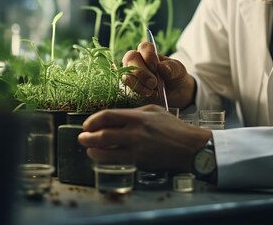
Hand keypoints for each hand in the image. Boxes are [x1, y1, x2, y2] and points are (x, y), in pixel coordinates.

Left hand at [78, 105, 210, 172]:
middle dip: (87, 136)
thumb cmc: (174, 128)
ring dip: (92, 149)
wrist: (190, 147)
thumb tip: (117, 116)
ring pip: (105, 149)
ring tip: (88, 148)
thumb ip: (136, 112)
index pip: (108, 116)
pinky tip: (101, 157)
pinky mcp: (138, 161)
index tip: (87, 124)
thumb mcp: (155, 111)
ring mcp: (136, 147)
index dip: (93, 120)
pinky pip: (115, 160)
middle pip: (102, 133)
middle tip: (82, 137)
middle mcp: (135, 131)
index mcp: (138, 116)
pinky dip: (104, 158)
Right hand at [122, 42, 195, 108]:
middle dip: (141, 71)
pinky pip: (128, 87)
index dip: (148, 55)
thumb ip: (172, 68)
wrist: (177, 94)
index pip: (143, 47)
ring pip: (127, 74)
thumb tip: (161, 67)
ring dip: (139, 83)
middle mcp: (138, 61)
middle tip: (153, 82)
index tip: (156, 66)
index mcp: (149, 53)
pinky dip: (138, 91)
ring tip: (152, 91)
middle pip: (130, 58)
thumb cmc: (175, 77)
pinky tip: (149, 94)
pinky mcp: (131, 87)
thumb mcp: (179, 70)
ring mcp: (132, 74)